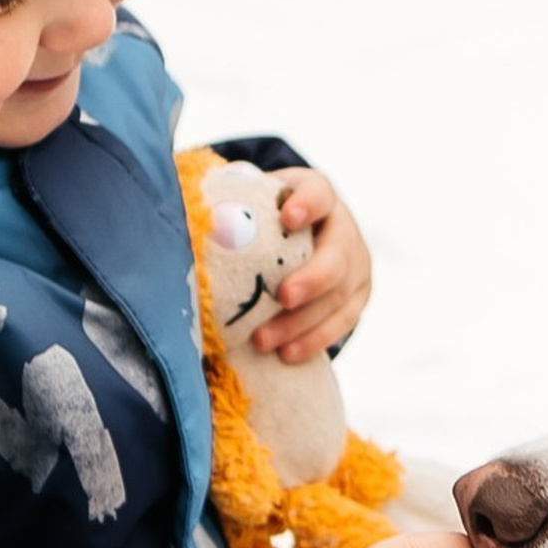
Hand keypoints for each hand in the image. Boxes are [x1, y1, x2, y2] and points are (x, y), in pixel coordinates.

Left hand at [248, 169, 371, 361]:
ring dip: (302, 322)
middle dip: (312, 278)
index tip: (287, 219)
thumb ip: (232, 205)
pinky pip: (342, 322)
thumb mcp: (252, 201)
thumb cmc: (264, 219)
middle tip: (282, 297)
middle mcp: (344, 227)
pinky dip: (314, 340)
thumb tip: (190, 214)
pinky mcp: (358, 296)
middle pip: (338, 254)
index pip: (318, 193)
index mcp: (317, 194)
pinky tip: (287, 353)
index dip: (307, 205)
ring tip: (264, 340)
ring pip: (339, 296)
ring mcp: (357, 264)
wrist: (301, 235)